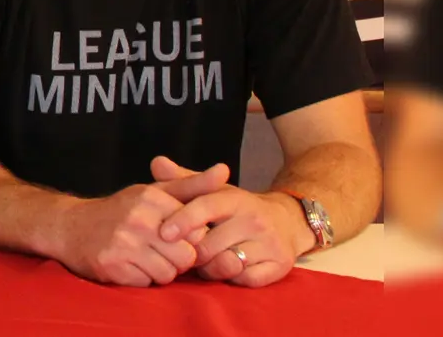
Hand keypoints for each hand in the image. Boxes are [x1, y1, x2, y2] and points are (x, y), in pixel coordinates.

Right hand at [56, 179, 214, 286]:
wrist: (70, 226)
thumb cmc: (121, 211)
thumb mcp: (154, 191)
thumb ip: (192, 184)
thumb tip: (224, 169)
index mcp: (152, 198)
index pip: (198, 232)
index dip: (189, 239)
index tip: (174, 236)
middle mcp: (138, 219)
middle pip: (186, 257)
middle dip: (177, 259)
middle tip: (159, 250)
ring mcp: (123, 243)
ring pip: (168, 274)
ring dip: (160, 271)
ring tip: (144, 257)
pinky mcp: (112, 266)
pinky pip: (146, 283)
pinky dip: (141, 279)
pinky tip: (129, 265)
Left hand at [153, 157, 313, 287]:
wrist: (286, 222)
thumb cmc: (236, 208)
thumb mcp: (213, 190)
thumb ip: (183, 179)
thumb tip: (157, 162)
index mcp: (234, 198)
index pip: (206, 207)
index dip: (183, 220)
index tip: (164, 233)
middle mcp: (254, 219)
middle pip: (208, 245)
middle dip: (192, 253)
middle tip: (188, 252)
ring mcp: (269, 243)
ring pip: (226, 265)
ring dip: (210, 268)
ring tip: (209, 260)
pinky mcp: (280, 265)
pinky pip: (244, 280)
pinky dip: (233, 279)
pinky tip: (232, 268)